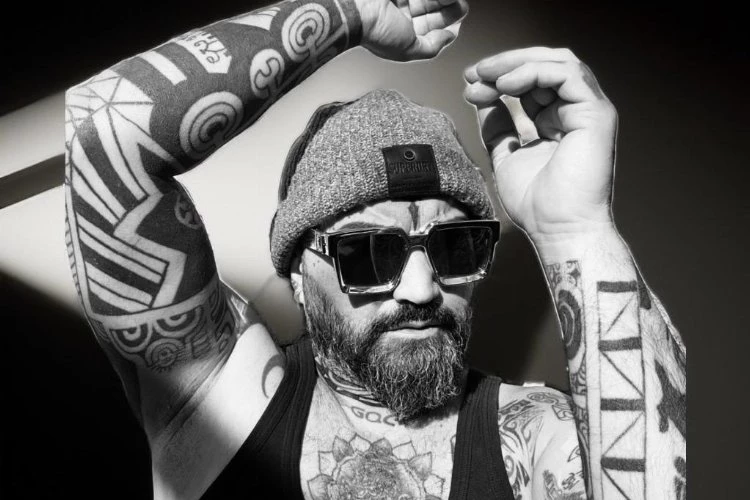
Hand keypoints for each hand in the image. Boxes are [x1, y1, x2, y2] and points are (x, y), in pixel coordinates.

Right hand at [354, 0, 467, 60]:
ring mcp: (398, 1)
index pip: (430, 28)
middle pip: (430, 10)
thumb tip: (449, 37)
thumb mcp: (409, 49)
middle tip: (461, 5)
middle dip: (447, 8)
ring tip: (454, 0)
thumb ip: (431, 47)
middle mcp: (400, 16)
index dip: (446, 22)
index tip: (459, 15)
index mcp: (401, 34)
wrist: (354, 10)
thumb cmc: (375, 31)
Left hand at [464, 47, 617, 240]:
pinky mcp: (596, 114)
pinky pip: (568, 75)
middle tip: (475, 73)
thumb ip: (498, 127)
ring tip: (487, 75)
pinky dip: (534, 72)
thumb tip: (483, 98)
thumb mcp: (505, 156)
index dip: (499, 78)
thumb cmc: (537, 206)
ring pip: (558, 63)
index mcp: (556, 122)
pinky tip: (506, 85)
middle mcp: (575, 113)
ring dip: (517, 64)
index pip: (530, 84)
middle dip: (506, 65)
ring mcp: (589, 111)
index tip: (469, 85)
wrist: (557, 230)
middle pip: (544, 66)